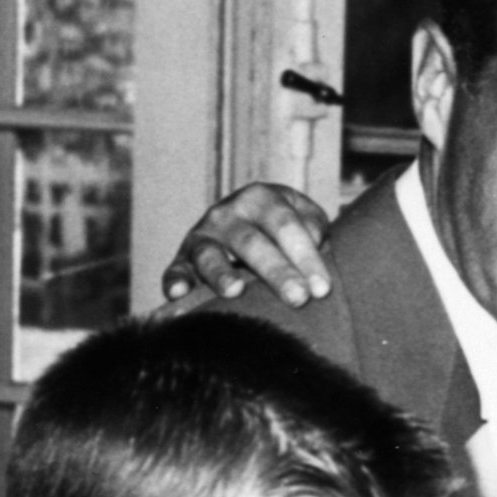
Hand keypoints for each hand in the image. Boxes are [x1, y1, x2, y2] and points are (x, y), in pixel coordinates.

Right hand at [159, 179, 334, 308]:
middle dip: (276, 272)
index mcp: (260, 198)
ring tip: (235, 291)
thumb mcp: (304, 216)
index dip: (306, 256)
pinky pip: (175, 271)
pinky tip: (179, 295)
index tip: (322, 288)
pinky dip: (174, 282)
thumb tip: (315, 242)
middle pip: (252, 243)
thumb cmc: (283, 229)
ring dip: (221, 274)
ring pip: (209, 256)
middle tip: (298, 298)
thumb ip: (314, 227)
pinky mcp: (181, 261)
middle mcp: (226, 214)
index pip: (285, 226)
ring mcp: (201, 237)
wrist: (244, 223)